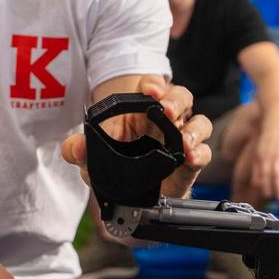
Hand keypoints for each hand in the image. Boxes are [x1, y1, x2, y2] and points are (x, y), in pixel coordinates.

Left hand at [59, 76, 212, 199]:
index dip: (153, 84)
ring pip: (198, 122)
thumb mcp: (91, 157)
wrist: (129, 194)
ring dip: (194, 129)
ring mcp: (180, 139)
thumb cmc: (115, 165)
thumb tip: (75, 146)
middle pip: (181, 98)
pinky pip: (203, 152)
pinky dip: (200, 153)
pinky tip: (191, 157)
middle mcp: (166, 120)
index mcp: (142, 111)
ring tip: (184, 140)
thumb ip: (78, 150)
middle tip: (165, 110)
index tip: (148, 89)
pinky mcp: (190, 162)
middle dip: (175, 100)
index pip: (153, 87)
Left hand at [243, 125, 278, 204]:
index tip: (267, 195)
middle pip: (278, 175)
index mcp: (264, 158)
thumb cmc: (266, 142)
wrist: (278, 125)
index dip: (266, 185)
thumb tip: (256, 185)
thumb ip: (257, 170)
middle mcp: (275, 157)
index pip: (265, 174)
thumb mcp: (257, 154)